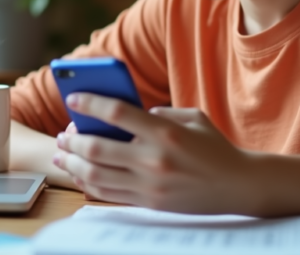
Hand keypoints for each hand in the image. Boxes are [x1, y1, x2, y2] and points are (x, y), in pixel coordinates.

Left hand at [52, 93, 256, 212]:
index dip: (91, 103)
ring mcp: (149, 184)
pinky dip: (88, 183)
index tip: (73, 97)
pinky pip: (109, 194)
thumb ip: (159, 113)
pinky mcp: (149, 202)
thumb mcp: (192, 117)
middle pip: (98, 148)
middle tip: (63, 132)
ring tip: (62, 154)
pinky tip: (79, 173)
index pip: (118, 113)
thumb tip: (128, 113)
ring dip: (73, 163)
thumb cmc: (214, 146)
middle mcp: (153, 159)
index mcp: (165, 132)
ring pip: (96, 175)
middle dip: (73, 139)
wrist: (237, 186)